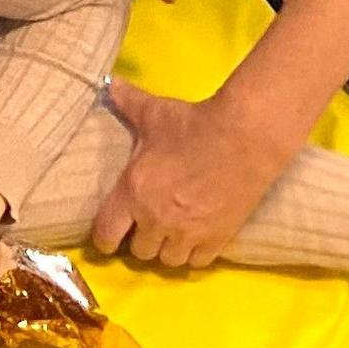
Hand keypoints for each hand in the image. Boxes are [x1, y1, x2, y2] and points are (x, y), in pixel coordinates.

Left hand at [91, 79, 278, 270]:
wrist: (243, 136)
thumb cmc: (193, 124)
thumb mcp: (154, 112)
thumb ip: (127, 103)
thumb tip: (109, 84)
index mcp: (133, 192)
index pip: (106, 235)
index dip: (104, 240)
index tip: (109, 237)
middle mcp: (156, 219)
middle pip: (139, 251)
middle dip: (140, 239)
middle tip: (146, 225)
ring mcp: (188, 233)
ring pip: (167, 260)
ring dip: (166, 249)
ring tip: (170, 232)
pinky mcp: (216, 239)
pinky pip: (196, 263)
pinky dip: (193, 253)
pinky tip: (195, 237)